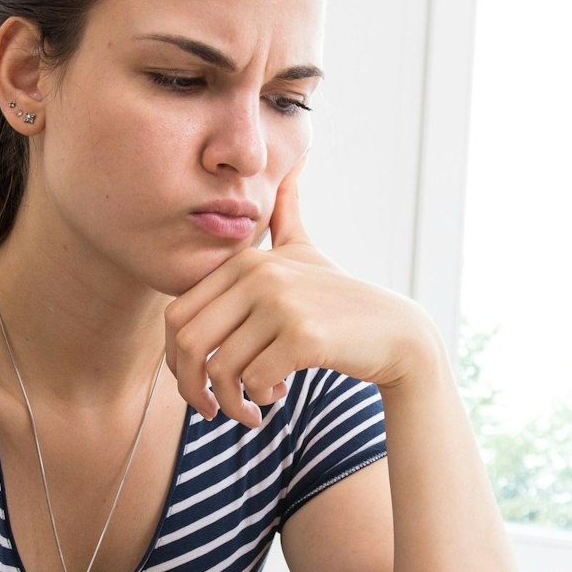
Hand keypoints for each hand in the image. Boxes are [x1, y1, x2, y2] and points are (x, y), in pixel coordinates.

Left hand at [165, 164, 438, 427]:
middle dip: (192, 389)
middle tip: (211, 411)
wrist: (396, 332)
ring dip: (231, 402)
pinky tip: (277, 398)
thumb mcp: (306, 250)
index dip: (175, 360)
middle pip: (190, 344)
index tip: (196, 386)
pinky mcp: (304, 336)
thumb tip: (294, 160)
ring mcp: (283, 304)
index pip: (177, 316)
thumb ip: (286, 213)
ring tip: (250, 411)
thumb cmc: (341, 300)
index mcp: (246, 262)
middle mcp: (260, 276)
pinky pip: (256, 380)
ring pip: (222, 369)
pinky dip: (260, 398)